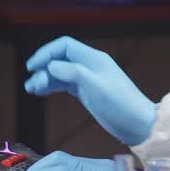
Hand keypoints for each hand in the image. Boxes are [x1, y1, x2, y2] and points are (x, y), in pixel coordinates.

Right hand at [24, 37, 157, 145]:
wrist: (138, 125)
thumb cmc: (121, 105)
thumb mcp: (96, 87)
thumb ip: (74, 73)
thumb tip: (51, 65)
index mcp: (93, 59)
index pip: (64, 46)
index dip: (46, 52)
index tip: (32, 66)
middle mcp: (89, 66)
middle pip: (59, 59)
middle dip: (43, 68)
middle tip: (33, 86)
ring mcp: (87, 79)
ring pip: (59, 72)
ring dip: (44, 78)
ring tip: (31, 89)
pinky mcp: (86, 92)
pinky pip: (64, 84)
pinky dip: (52, 86)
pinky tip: (41, 92)